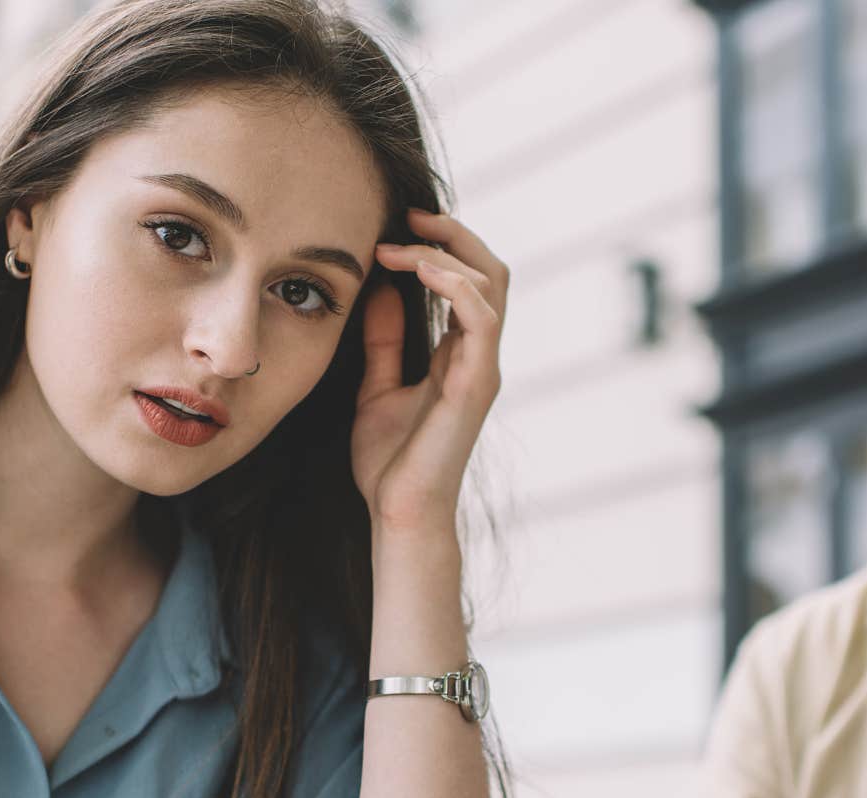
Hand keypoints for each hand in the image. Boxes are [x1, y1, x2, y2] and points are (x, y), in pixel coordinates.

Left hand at [352, 209, 507, 533]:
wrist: (398, 512)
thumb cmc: (389, 461)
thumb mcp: (376, 387)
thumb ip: (383, 341)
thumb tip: (381, 289)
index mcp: (459, 354)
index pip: (470, 280)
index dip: (441, 245)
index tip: (396, 227)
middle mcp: (479, 355)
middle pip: (491, 270)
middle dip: (453, 234)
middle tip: (407, 217)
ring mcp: (482, 367)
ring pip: (491, 284)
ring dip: (446, 254)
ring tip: (400, 246)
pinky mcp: (476, 384)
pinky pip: (481, 317)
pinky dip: (454, 283)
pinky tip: (416, 270)